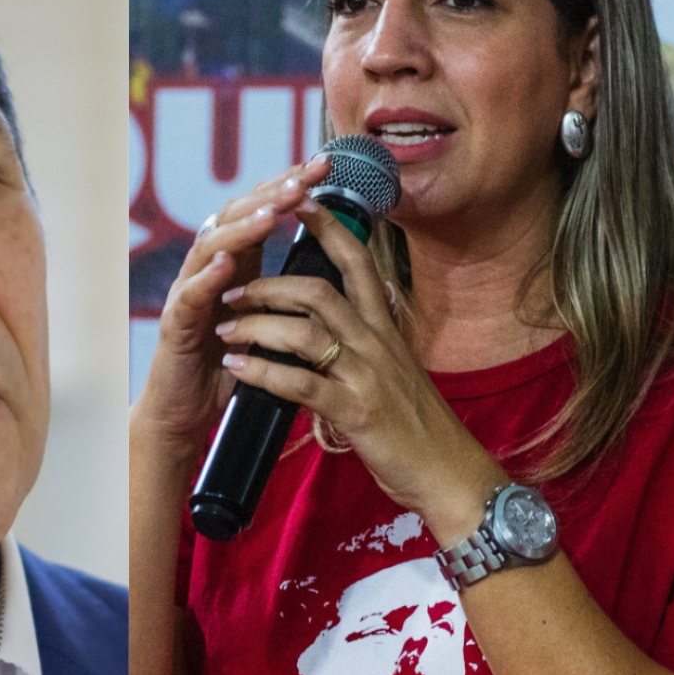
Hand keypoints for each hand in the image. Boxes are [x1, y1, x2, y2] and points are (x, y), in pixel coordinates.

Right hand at [134, 155, 331, 455]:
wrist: (187, 411)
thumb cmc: (231, 366)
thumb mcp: (270, 320)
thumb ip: (289, 288)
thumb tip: (335, 257)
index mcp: (239, 265)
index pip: (263, 211)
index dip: (290, 185)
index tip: (324, 164)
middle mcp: (210, 270)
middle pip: (236, 216)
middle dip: (271, 193)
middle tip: (304, 177)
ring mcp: (190, 294)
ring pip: (211, 247)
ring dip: (242, 227)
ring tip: (272, 212)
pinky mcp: (176, 325)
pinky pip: (190, 296)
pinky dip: (207, 278)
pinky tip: (225, 263)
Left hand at [213, 199, 504, 542]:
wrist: (449, 472)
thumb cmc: (416, 423)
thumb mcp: (394, 366)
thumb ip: (369, 335)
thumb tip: (349, 305)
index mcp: (384, 327)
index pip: (356, 261)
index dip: (327, 228)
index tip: (296, 202)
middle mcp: (377, 342)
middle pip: (319, 289)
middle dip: (269, 283)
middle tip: (230, 288)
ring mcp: (366, 375)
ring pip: (305, 332)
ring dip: (256, 326)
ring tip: (224, 328)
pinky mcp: (355, 411)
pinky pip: (301, 383)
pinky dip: (264, 373)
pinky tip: (237, 370)